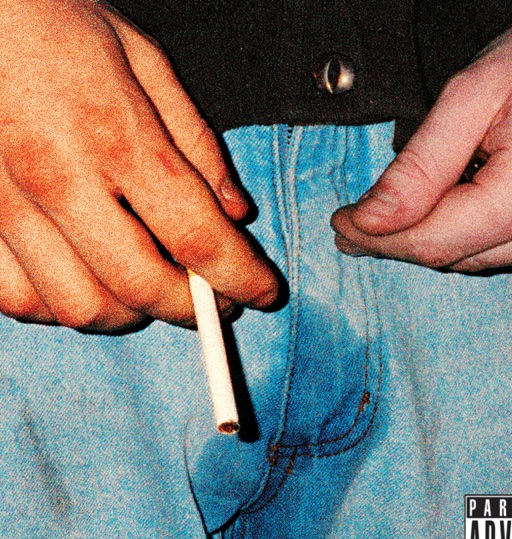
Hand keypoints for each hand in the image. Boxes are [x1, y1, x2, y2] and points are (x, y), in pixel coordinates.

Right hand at [0, 0, 277, 331]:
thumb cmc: (55, 23)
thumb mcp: (146, 63)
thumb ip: (197, 144)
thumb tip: (234, 212)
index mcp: (115, 135)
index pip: (197, 236)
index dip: (242, 277)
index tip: (263, 291)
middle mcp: (58, 178)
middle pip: (141, 286)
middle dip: (192, 309)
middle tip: (213, 300)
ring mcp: (5, 205)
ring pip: (80, 306)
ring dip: (131, 313)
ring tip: (151, 288)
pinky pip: (21, 299)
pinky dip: (66, 305)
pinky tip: (89, 278)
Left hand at [332, 0, 511, 283]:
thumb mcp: (475, 94)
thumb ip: (419, 166)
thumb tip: (370, 221)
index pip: (427, 243)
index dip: (375, 238)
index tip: (343, 226)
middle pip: (453, 259)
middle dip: (402, 240)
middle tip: (364, 223)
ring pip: (483, 263)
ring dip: (450, 238)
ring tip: (436, 201)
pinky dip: (495, 241)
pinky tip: (495, 206)